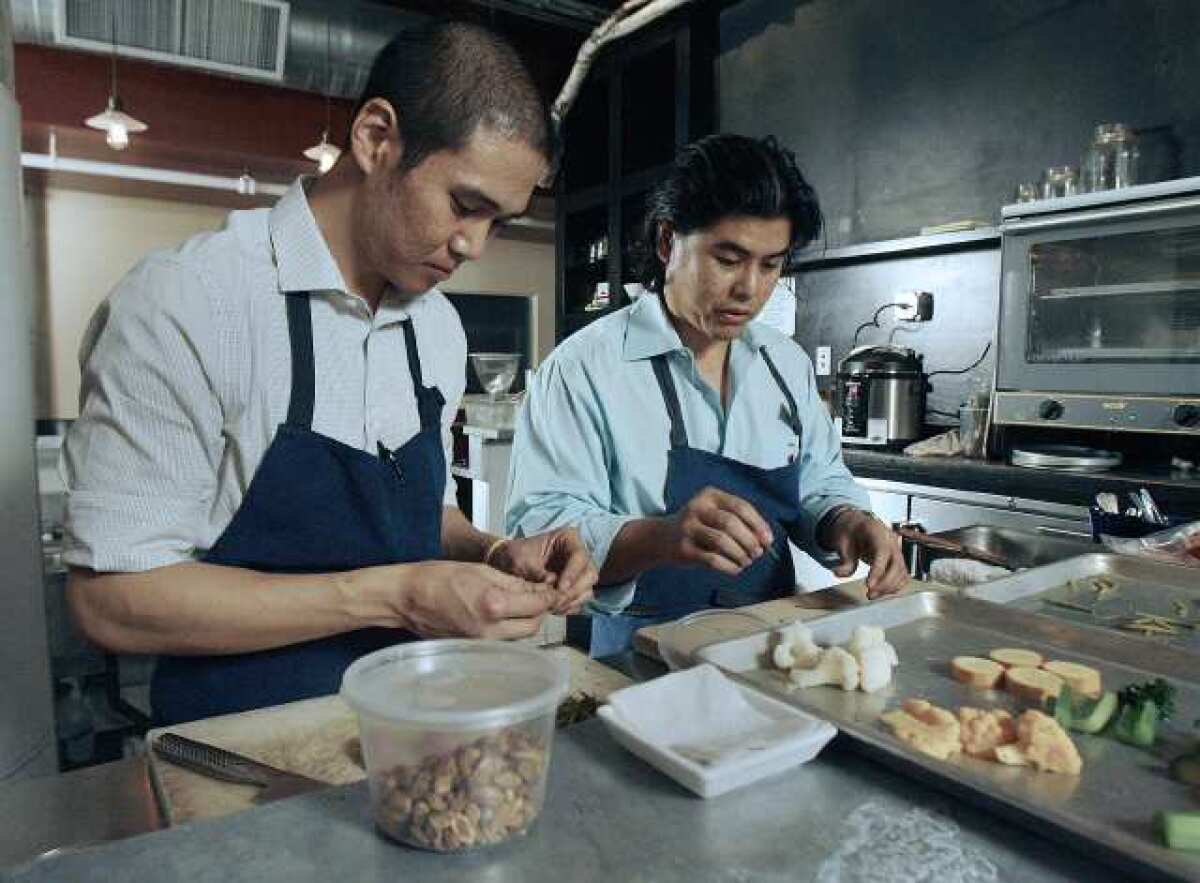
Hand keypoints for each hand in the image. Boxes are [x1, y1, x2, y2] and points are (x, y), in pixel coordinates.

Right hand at [390, 562, 555, 639]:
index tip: (552, 590)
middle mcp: (490, 630)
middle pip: (533, 627)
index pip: (537, 606)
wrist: (407, 598)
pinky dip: (509, 630)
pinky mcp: (473, 650)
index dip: (549, 597)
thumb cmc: (439, 577)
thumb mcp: (481, 570)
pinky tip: (502, 616)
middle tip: (537, 597)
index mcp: (494, 605)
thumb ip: (514, 583)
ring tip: (519, 605)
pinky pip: (503, 642)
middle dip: (539, 612)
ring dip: (525, 622)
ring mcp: (481, 643)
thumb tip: (540, 589)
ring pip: (519, 637)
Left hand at [490, 529, 596, 614]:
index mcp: (568, 539)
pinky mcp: (574, 588)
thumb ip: (536, 571)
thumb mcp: (520, 560)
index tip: (560, 588)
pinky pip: (579, 600)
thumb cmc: (514, 556)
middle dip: (574, 590)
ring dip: (572, 601)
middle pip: (589, 574)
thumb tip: (552, 582)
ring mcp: (578, 573)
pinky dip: (569, 607)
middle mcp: (577, 555)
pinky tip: (554, 609)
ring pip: (587, 589)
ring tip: (553, 607)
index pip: (579, 556)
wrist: (506, 565)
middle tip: (556, 601)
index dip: (572, 573)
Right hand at [660, 486, 774, 575]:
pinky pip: (712, 559)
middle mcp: (697, 508)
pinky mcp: (684, 549)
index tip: (768, 540)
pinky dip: (729, 566)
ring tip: (746, 561)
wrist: (663, 538)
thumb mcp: (716, 514)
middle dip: (749, 541)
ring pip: (721, 541)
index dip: (758, 524)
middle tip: (758, 553)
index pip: (740, 507)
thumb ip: (740, 522)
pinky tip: (735, 569)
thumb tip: (766, 540)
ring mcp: (688, 528)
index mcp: (710, 495)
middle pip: (730, 523)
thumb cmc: (700, 526)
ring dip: (740, 554)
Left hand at [825, 510, 907, 598]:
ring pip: (902, 573)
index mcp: (877, 532)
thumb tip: (839, 574)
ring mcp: (897, 551)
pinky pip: (902, 577)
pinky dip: (894, 587)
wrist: (858, 526)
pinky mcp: (898, 561)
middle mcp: (892, 542)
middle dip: (885, 583)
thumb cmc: (851, 532)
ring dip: (889, 588)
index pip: (883, 552)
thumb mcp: (842, 541)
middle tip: (870, 594)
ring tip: (872, 595)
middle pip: (897, 565)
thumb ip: (844, 559)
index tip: (869, 585)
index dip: (878, 570)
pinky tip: (880, 592)